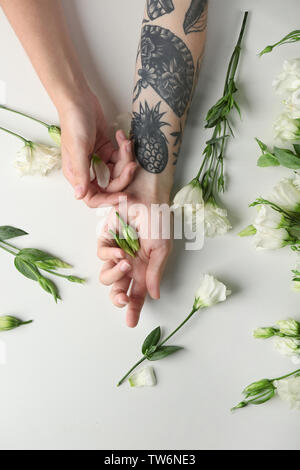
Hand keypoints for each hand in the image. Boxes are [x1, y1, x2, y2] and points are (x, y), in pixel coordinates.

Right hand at [58, 91, 136, 204]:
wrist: (79, 99)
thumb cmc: (74, 123)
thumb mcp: (78, 149)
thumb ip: (81, 174)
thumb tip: (79, 195)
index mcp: (77, 175)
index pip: (94, 198)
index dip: (108, 200)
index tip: (123, 196)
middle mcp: (88, 171)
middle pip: (111, 186)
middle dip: (123, 176)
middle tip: (132, 164)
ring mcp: (99, 161)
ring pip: (119, 171)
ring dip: (125, 158)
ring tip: (125, 142)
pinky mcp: (107, 151)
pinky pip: (120, 158)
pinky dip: (124, 149)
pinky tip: (121, 137)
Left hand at [98, 186, 171, 327]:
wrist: (147, 196)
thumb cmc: (159, 221)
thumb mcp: (162, 250)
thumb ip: (155, 273)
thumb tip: (154, 295)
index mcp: (144, 268)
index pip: (138, 293)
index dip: (134, 308)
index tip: (131, 323)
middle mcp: (129, 263)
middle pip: (119, 289)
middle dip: (118, 298)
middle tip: (122, 299)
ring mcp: (117, 252)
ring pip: (106, 276)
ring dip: (115, 274)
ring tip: (126, 264)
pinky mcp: (105, 239)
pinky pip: (101, 254)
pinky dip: (109, 255)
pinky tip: (120, 251)